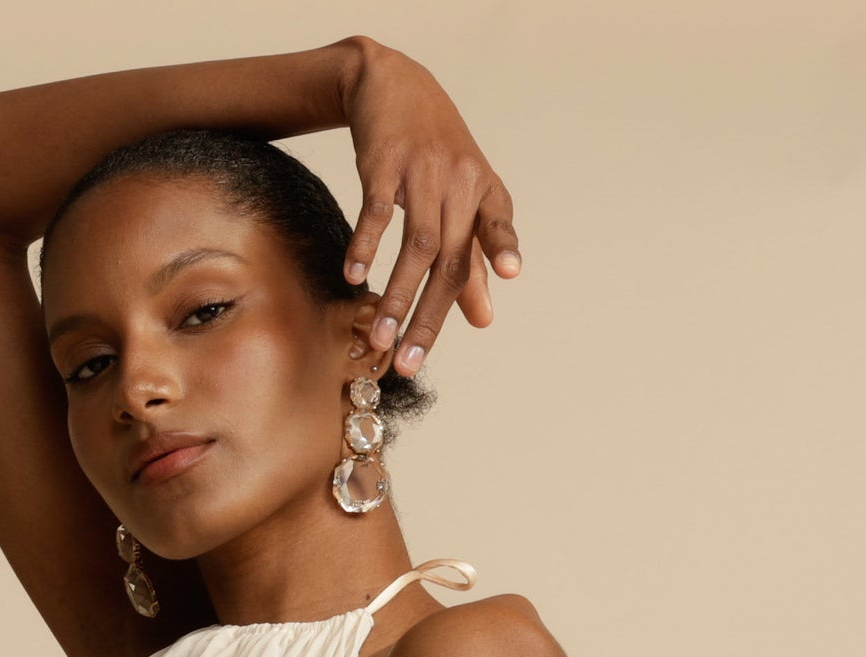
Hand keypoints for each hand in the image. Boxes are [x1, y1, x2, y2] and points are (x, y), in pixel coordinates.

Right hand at [336, 39, 521, 376]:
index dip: (504, 247)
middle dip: (430, 316)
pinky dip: (366, 245)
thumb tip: (485, 320)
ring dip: (397, 296)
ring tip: (381, 339)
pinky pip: (377, 211)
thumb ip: (472, 261)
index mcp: (483, 191)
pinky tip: (354, 277)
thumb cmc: (434, 155)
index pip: (497, 224)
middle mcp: (459, 180)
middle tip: (410, 363)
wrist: (393, 84)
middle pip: (450, 258)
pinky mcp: (384, 162)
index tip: (512, 274)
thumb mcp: (461, 198)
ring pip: (416, 244)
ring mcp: (422, 171)